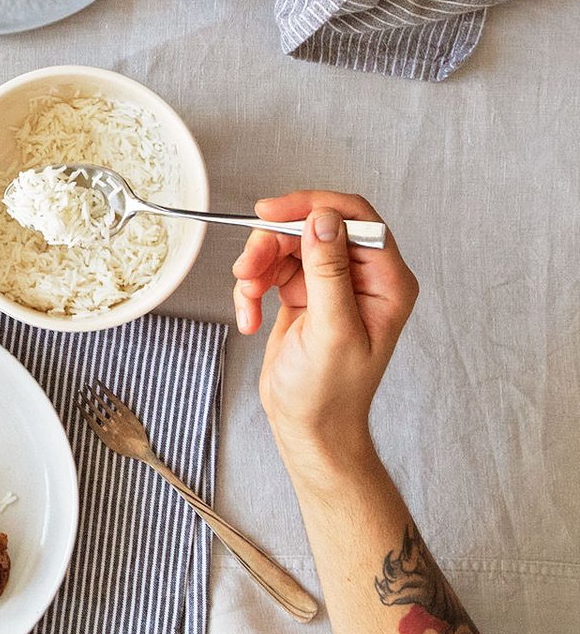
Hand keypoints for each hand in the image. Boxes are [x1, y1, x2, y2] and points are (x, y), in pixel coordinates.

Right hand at [231, 192, 419, 468]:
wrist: (308, 426)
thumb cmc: (330, 392)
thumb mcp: (332, 330)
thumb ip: (329, 271)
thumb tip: (322, 219)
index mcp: (386, 281)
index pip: (354, 219)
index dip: (312, 207)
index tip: (271, 213)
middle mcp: (361, 277)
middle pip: (311, 228)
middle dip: (274, 244)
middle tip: (247, 268)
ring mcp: (330, 284)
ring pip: (285, 246)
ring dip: (257, 267)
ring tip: (246, 299)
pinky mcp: (302, 294)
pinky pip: (270, 270)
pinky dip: (251, 289)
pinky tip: (248, 317)